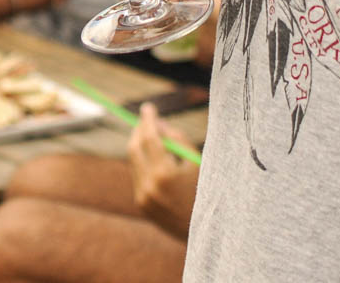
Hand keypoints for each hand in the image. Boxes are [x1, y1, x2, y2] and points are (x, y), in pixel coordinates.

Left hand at [127, 103, 199, 238]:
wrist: (206, 231)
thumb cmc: (207, 191)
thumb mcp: (197, 162)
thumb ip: (177, 140)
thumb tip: (159, 124)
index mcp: (165, 174)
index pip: (150, 138)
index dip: (148, 120)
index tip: (148, 107)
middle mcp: (149, 186)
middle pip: (134, 149)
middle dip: (138, 131)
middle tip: (146, 119)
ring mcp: (143, 197)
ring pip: (133, 163)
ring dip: (140, 146)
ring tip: (152, 137)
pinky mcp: (141, 205)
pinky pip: (137, 177)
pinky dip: (143, 164)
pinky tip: (154, 159)